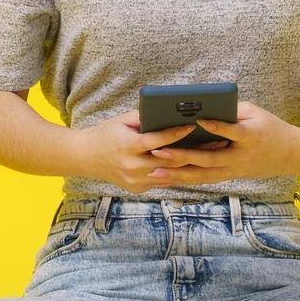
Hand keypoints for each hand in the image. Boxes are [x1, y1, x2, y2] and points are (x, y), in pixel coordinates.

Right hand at [76, 110, 207, 193]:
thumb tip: (169, 111)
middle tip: (213, 142)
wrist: (87, 157)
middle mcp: (131, 166)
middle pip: (168, 161)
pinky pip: (162, 181)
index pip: (156, 141)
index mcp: (127, 146)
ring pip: (169, 174)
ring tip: (210, 154)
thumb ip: (145, 118)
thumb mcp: (123, 121)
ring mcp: (134, 181)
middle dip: (192, 152)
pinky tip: (194, 164)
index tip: (192, 125)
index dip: (175, 133)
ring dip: (189, 165)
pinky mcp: (137, 189)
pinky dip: (176, 173)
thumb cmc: (108, 133)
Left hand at [145, 100, 299, 185]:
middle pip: (209, 159)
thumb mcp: (255, 113)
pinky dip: (186, 179)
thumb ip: (230, 112)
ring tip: (155, 172)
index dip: (217, 127)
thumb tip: (202, 108)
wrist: (291, 154)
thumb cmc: (271, 127)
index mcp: (251, 137)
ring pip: (203, 175)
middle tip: (158, 152)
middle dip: (182, 157)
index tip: (199, 120)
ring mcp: (235, 170)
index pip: (233, 132)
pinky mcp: (231, 175)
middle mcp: (241, 157)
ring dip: (178, 175)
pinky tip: (168, 179)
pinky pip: (206, 178)